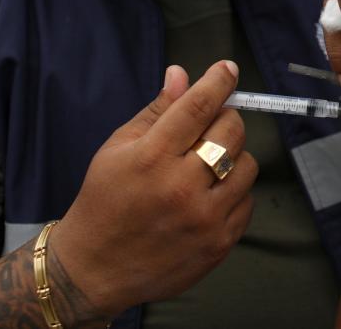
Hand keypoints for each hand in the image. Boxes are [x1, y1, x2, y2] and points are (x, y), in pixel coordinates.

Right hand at [50, 61, 257, 318]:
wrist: (93, 271)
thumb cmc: (104, 201)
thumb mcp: (117, 149)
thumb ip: (155, 111)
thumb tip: (181, 74)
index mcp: (151, 158)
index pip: (198, 106)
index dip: (218, 82)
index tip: (228, 69)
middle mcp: (181, 187)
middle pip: (231, 131)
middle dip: (224, 119)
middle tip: (208, 127)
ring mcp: (204, 218)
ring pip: (247, 164)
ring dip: (232, 157)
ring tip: (206, 167)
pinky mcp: (219, 243)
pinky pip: (247, 200)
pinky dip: (234, 192)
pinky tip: (208, 196)